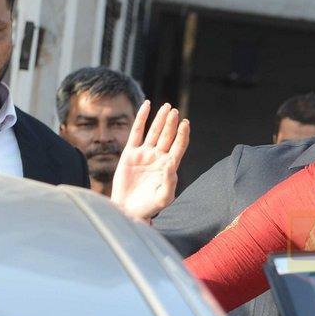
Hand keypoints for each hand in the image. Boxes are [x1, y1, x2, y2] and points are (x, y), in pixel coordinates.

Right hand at [111, 101, 189, 222]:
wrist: (128, 210)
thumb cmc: (148, 207)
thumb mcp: (163, 198)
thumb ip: (169, 182)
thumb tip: (172, 164)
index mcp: (169, 166)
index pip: (178, 146)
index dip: (182, 135)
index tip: (185, 123)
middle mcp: (158, 157)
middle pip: (167, 136)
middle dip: (171, 123)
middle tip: (175, 111)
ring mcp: (144, 154)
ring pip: (154, 132)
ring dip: (160, 119)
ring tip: (167, 106)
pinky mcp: (130, 153)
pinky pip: (136, 132)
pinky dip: (142, 118)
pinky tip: (147, 105)